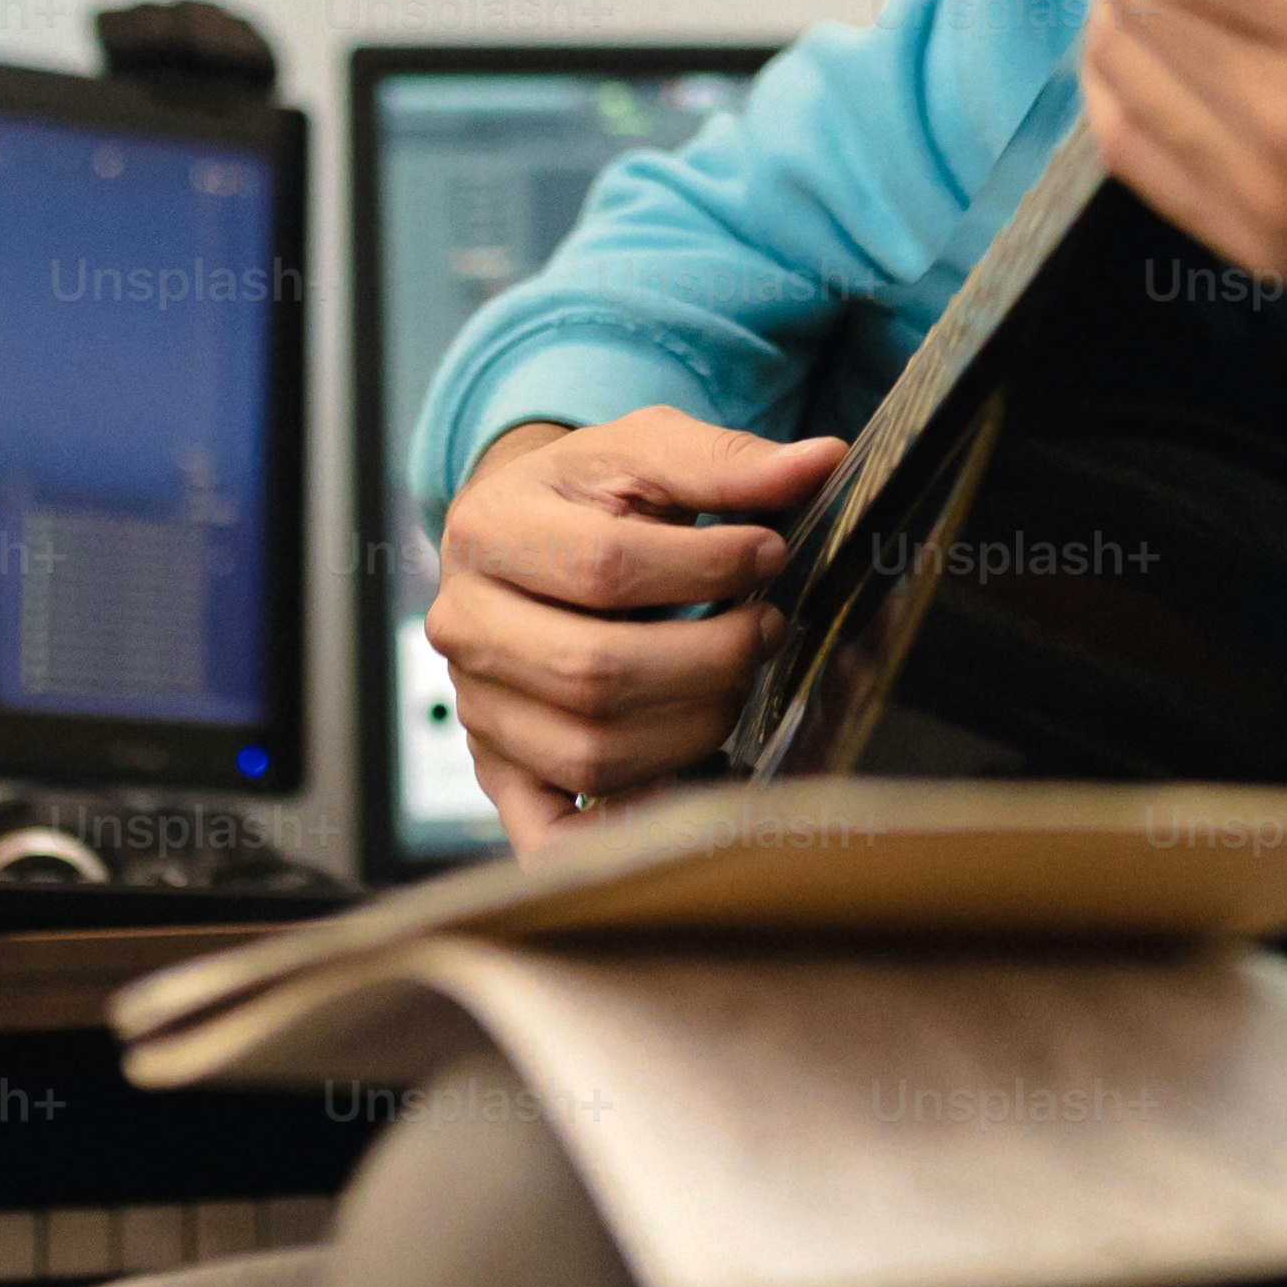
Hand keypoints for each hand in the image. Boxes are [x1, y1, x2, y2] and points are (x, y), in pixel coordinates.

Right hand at [424, 407, 848, 854]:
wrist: (521, 538)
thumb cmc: (585, 496)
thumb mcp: (643, 451)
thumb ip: (726, 460)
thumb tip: (822, 462)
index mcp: (488, 530)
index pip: (604, 567)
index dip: (706, 566)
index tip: (769, 553)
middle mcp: (465, 625)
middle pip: (594, 670)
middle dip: (709, 657)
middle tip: (764, 628)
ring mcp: (476, 706)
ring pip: (589, 751)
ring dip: (691, 727)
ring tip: (735, 682)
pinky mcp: (497, 770)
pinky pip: (550, 832)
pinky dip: (615, 834)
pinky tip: (681, 798)